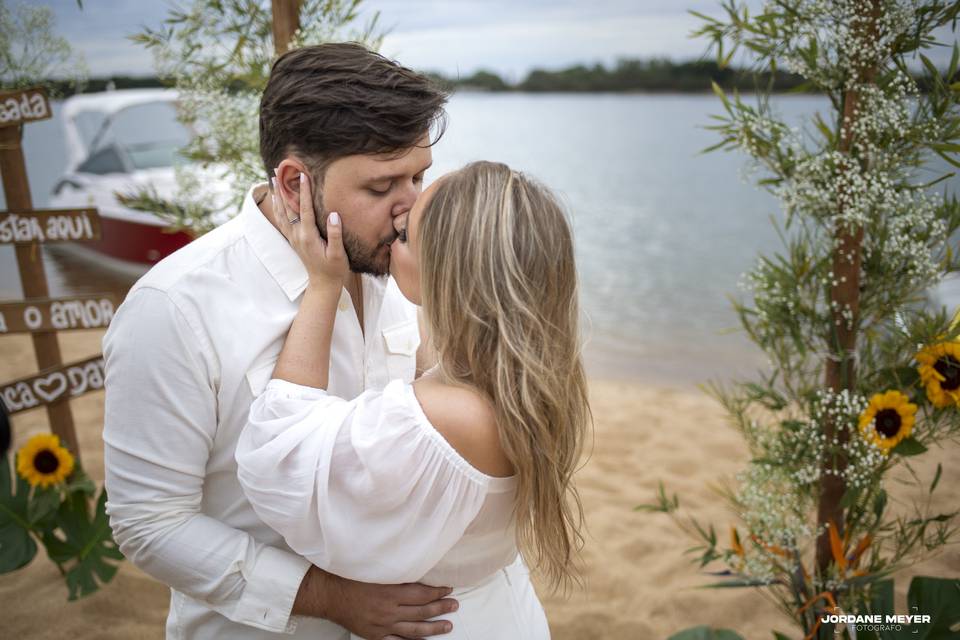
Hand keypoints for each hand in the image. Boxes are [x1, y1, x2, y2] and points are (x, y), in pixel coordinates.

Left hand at [271, 171, 348, 286]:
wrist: (323, 284)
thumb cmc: (334, 269)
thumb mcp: (338, 254)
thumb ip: (335, 234)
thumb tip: (333, 215)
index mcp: (308, 236)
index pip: (305, 209)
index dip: (304, 191)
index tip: (303, 175)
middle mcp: (297, 235)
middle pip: (287, 207)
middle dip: (283, 188)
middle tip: (277, 171)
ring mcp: (294, 238)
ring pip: (281, 212)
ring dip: (277, 195)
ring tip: (273, 179)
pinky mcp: (293, 240)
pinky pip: (282, 220)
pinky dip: (278, 207)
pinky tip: (277, 200)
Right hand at [294, 566, 457, 638]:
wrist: (328, 594)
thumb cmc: (350, 577)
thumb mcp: (375, 569)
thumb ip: (396, 571)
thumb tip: (418, 568)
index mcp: (390, 592)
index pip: (422, 594)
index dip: (438, 592)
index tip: (449, 588)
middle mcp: (388, 611)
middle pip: (422, 611)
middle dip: (441, 608)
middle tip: (454, 605)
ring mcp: (382, 626)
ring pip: (415, 630)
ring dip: (434, 628)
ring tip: (448, 626)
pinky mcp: (374, 635)